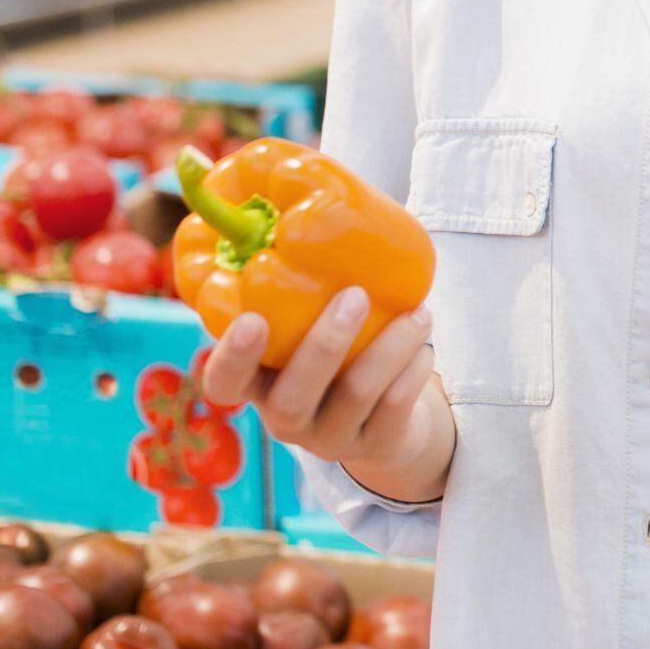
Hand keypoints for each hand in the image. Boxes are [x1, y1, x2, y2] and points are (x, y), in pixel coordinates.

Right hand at [199, 287, 442, 480]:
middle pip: (293, 396)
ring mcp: (330, 439)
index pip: (224, 384)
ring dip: (389, 347)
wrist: (384, 425)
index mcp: (260, 386)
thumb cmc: (341, 354)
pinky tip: (425, 344)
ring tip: (419, 312)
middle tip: (355, 295)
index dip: (232, 357)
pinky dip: (414, 369)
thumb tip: (307, 203)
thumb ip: (302, 290)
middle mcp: (286, 419)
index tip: (252, 318)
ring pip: (356, 395)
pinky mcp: (375, 446)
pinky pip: (396, 407)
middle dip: (325, 343)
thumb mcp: (310, 330)